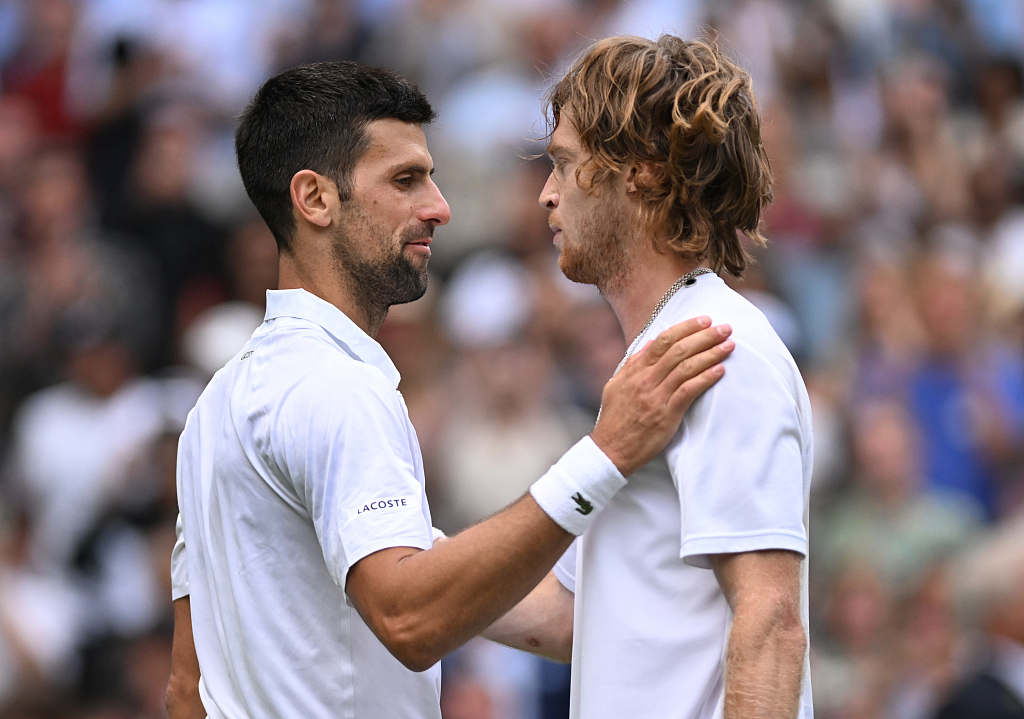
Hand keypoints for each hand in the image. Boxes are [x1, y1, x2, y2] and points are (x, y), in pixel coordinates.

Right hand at [591, 316, 732, 474]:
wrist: (611, 449)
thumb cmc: (615, 418)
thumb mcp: (616, 385)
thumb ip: (633, 363)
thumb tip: (650, 343)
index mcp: (635, 370)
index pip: (663, 340)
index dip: (686, 328)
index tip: (705, 320)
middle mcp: (646, 379)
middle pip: (679, 350)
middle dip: (705, 336)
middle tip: (725, 328)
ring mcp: (656, 396)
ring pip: (687, 367)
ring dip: (711, 353)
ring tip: (729, 345)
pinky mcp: (666, 414)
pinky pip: (689, 390)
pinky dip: (706, 378)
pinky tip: (720, 370)